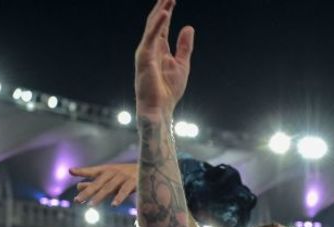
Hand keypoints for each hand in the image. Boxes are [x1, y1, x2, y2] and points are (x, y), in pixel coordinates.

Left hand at [71, 163, 137, 205]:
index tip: (70, 171)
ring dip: (99, 196)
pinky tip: (113, 205)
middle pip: (98, 183)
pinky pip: (125, 191)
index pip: (93, 170)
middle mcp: (114, 172)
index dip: (82, 171)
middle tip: (77, 200)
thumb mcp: (111, 178)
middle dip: (87, 191)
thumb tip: (77, 187)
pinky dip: (119, 197)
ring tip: (91, 205)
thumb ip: (95, 182)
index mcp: (108, 170)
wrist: (151, 168)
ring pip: (109, 187)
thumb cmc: (128, 175)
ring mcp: (124, 177)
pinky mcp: (134, 182)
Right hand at [134, 0, 194, 117]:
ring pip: (153, 25)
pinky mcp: (144, 57)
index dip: (167, 11)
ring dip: (161, 9)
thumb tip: (188, 27)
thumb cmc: (169, 91)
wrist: (159, 109)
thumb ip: (185, 46)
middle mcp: (150, 47)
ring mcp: (146, 51)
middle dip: (163, 5)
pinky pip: (151, 37)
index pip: (162, 25)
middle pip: (156, 21)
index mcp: (159, 49)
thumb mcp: (182, 65)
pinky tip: (166, 13)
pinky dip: (158, 24)